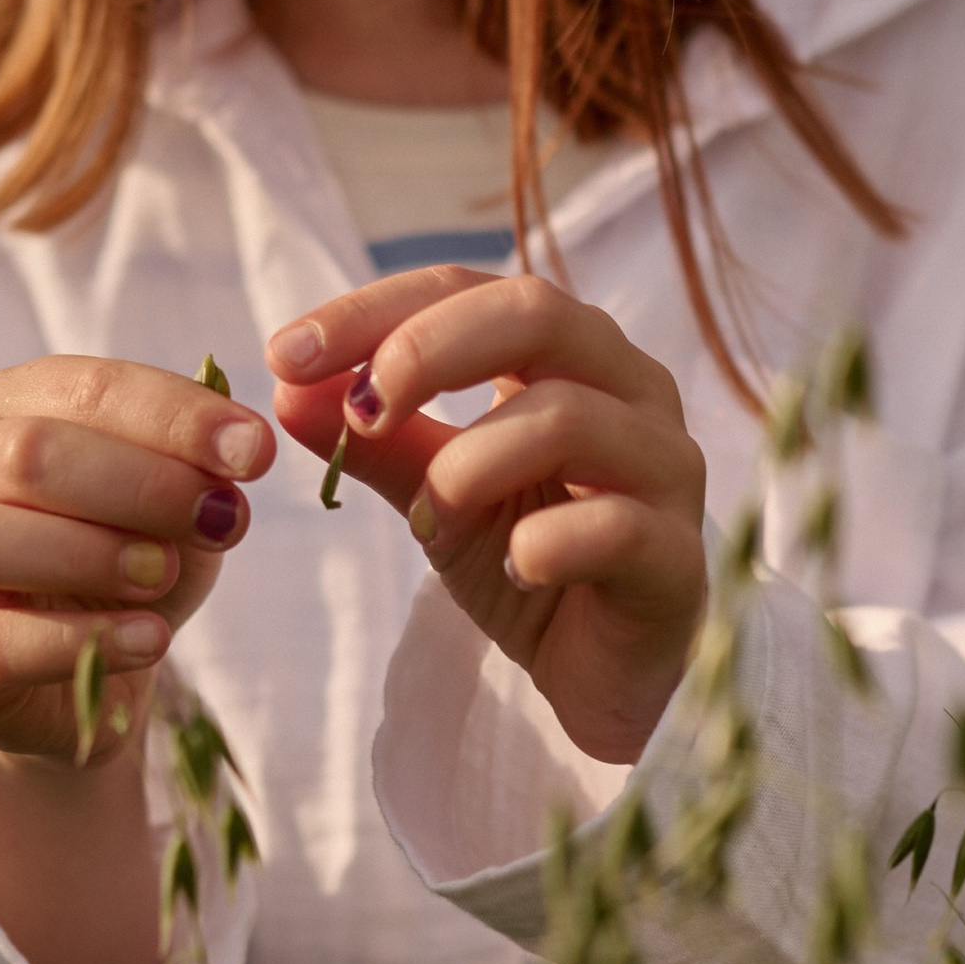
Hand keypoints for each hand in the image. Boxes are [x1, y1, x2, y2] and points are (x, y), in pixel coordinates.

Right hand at [0, 358, 275, 768]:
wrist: (94, 678)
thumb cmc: (129, 562)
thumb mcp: (178, 504)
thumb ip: (199, 464)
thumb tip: (235, 439)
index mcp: (11, 408)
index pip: (86, 388)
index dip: (175, 416)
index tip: (255, 452)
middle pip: (26, 455)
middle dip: (140, 483)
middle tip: (221, 519)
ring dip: (89, 553)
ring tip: (163, 574)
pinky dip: (79, 640)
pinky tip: (151, 639)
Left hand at [268, 269, 706, 769]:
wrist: (603, 674)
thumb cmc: (530, 557)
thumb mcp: (438, 492)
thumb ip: (376, 441)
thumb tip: (286, 385)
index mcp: (568, 354)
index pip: (469, 289)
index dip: (374, 311)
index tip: (286, 354)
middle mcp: (630, 388)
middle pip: (537, 311)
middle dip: (429, 350)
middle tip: (363, 411)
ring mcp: (666, 468)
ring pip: (572, 415)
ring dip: (471, 462)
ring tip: (428, 519)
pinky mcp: (678, 558)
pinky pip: (616, 527)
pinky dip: (547, 541)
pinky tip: (515, 566)